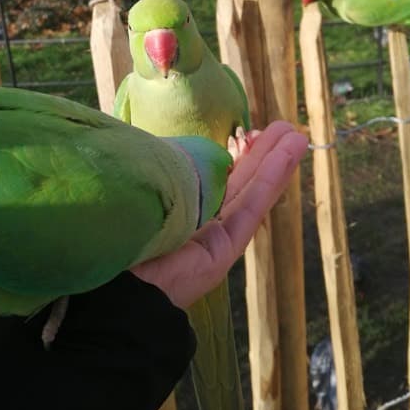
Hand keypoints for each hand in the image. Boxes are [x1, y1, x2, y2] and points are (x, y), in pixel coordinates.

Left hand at [130, 121, 308, 308]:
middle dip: (265, 153)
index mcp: (179, 206)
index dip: (240, 154)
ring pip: (250, 192)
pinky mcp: (222, 252)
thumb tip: (177, 143)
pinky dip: (270, 181)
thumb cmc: (116, 229)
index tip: (256, 130)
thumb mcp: (147, 182)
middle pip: (240, 182)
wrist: (112, 282)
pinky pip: (249, 208)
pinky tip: (287, 157)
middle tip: (288, 127)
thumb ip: (167, 166)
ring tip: (298, 136)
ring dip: (276, 162)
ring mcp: (213, 238)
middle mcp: (198, 221)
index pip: (217, 177)